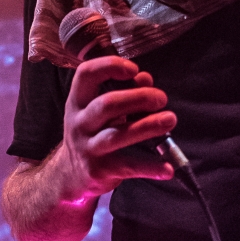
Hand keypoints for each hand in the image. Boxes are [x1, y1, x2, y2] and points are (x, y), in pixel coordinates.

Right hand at [58, 56, 176, 202]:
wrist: (69, 174)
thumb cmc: (92, 132)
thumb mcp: (98, 110)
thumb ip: (123, 91)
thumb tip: (145, 78)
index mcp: (78, 101)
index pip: (86, 74)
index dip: (109, 66)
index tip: (133, 69)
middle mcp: (79, 123)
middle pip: (107, 104)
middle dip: (138, 98)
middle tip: (161, 98)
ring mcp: (88, 148)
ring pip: (118, 135)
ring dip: (147, 126)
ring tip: (170, 119)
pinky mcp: (100, 171)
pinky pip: (128, 166)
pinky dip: (150, 167)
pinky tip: (168, 168)